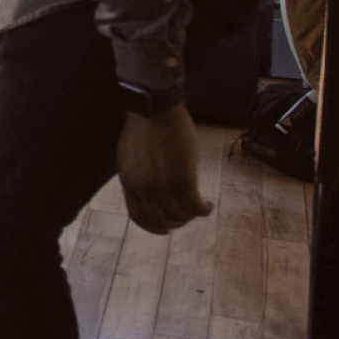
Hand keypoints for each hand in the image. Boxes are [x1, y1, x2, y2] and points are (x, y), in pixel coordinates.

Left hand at [116, 104, 211, 234]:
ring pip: (180, 215)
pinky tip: (209, 204)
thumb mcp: (132, 156)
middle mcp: (144, 188)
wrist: (155, 109)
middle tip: (188, 216)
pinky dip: (203, 210)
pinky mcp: (183, 178)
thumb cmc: (145, 127)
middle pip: (161, 220)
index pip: (138, 217)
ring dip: (192, 215)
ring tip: (201, 206)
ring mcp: (162, 184)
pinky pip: (195, 206)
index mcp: (129, 182)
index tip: (166, 229)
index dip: (153, 227)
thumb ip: (139, 176)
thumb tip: (153, 190)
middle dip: (176, 223)